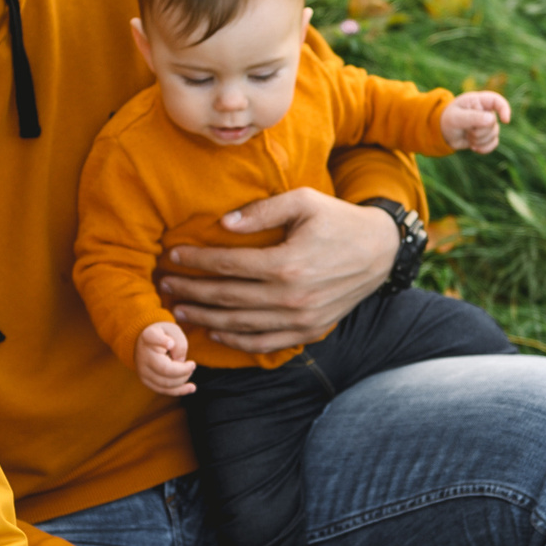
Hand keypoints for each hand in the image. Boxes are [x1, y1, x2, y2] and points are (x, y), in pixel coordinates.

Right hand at [134, 320, 196, 395]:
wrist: (145, 343)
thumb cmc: (164, 335)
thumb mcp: (174, 331)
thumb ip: (179, 344)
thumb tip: (180, 362)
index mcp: (148, 336)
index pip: (153, 338)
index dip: (162, 341)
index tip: (171, 343)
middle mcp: (143, 354)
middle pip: (164, 369)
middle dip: (183, 370)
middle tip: (192, 364)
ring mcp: (142, 370)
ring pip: (165, 382)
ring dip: (182, 379)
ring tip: (190, 371)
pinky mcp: (146, 381)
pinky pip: (163, 390)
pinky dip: (179, 390)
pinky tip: (192, 387)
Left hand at [157, 187, 396, 355]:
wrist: (380, 252)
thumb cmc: (338, 220)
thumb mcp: (303, 201)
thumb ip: (262, 210)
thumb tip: (223, 224)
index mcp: (287, 263)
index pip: (228, 265)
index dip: (196, 261)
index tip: (173, 255)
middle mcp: (292, 297)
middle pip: (227, 297)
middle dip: (191, 291)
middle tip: (164, 285)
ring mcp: (301, 319)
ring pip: (240, 325)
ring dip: (205, 318)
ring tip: (179, 309)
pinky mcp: (309, 332)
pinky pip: (264, 343)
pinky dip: (236, 341)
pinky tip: (214, 331)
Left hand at [441, 90, 511, 152]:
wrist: (445, 132)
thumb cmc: (449, 119)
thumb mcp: (456, 117)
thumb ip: (472, 117)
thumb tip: (492, 120)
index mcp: (479, 101)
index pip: (497, 101)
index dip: (504, 109)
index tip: (505, 121)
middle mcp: (487, 111)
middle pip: (493, 123)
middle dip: (478, 131)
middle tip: (465, 129)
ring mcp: (489, 124)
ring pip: (494, 135)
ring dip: (478, 140)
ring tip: (467, 135)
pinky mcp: (488, 136)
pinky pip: (493, 144)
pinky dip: (483, 148)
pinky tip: (473, 147)